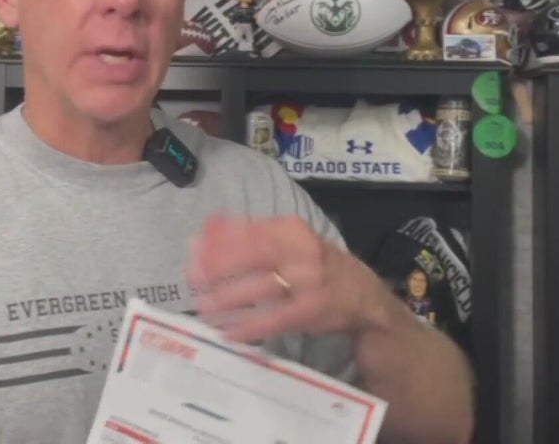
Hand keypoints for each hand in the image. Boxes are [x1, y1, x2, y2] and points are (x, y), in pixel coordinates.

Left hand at [187, 213, 389, 343]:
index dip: (219, 238)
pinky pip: (276, 318)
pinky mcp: (312, 310)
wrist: (364, 296)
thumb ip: (253, 233)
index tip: (193, 247)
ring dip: (229, 298)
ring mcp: (309, 281)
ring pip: (262, 288)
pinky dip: (250, 326)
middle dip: (220, 265)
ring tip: (203, 307)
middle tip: (193, 277)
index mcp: (292, 229)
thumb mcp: (290, 240)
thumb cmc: (316, 264)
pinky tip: (229, 332)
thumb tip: (209, 225)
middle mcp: (302, 251)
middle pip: (255, 254)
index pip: (251, 228)